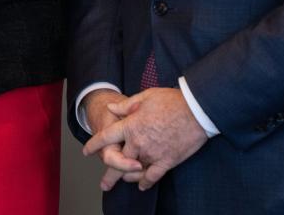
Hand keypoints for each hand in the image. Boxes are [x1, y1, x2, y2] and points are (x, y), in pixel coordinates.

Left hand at [84, 87, 208, 190]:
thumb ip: (126, 106)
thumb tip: (111, 108)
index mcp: (130, 125)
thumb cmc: (171, 101)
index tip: (87, 151)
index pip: (106, 137)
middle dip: (110, 172)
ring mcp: (152, 153)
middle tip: (104, 184)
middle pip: (118, 160)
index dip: (94, 144)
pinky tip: (142, 186)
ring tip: (122, 182)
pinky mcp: (167, 161)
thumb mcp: (145, 97)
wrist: (197, 111)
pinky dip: (146, 182)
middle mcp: (138, 142)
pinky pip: (153, 176)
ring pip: (135, 169)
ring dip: (128, 176)